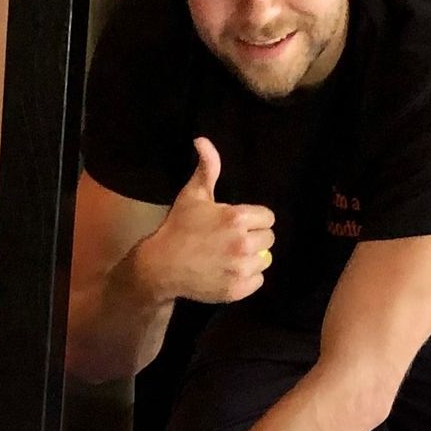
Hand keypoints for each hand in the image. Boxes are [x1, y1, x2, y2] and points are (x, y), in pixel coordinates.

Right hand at [136, 138, 274, 304]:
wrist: (161, 266)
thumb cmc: (178, 228)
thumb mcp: (193, 195)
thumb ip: (207, 168)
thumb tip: (202, 140)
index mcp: (237, 218)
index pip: (268, 217)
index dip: (253, 219)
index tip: (236, 223)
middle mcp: (243, 244)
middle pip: (269, 239)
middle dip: (253, 237)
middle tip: (232, 240)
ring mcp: (240, 269)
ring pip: (264, 260)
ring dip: (251, 258)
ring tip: (230, 256)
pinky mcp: (237, 290)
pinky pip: (258, 281)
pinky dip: (247, 278)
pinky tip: (228, 271)